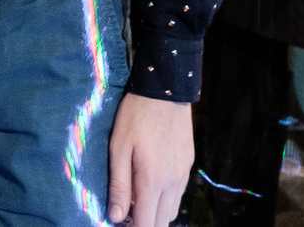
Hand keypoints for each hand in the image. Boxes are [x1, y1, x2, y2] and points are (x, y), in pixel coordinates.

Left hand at [108, 94, 193, 226]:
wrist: (166, 89)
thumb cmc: (135, 116)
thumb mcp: (118, 147)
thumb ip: (118, 185)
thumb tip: (115, 216)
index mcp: (152, 181)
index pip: (146, 224)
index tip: (119, 221)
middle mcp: (172, 183)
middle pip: (161, 222)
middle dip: (144, 223)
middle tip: (126, 211)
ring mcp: (183, 174)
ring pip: (171, 210)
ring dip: (155, 212)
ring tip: (136, 199)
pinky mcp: (188, 164)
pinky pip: (178, 194)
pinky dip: (165, 199)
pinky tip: (152, 184)